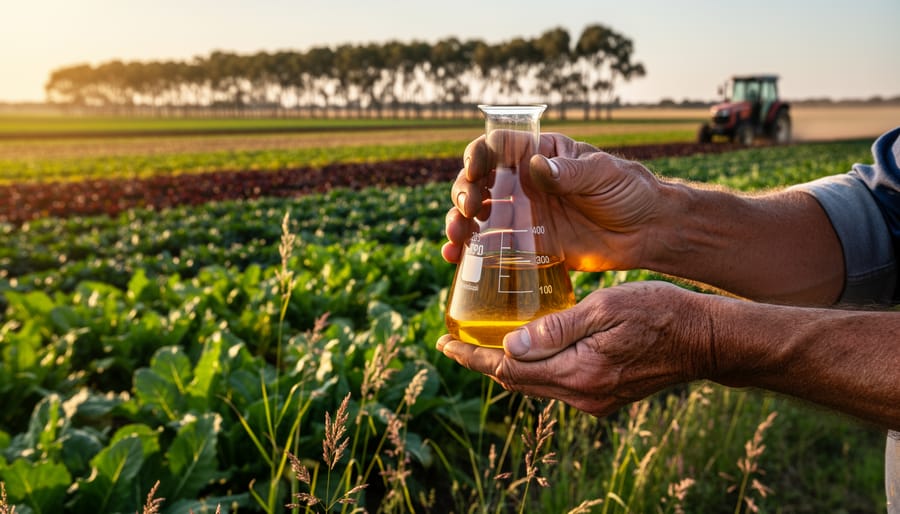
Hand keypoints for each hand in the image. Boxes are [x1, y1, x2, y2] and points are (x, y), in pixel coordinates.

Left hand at [436, 281, 713, 416]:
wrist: (705, 340)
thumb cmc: (659, 313)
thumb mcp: (606, 308)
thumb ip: (557, 329)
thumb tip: (510, 345)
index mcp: (579, 372)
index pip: (510, 369)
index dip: (473, 357)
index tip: (443, 345)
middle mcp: (583, 394)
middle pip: (517, 381)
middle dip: (482, 363)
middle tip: (454, 344)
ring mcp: (594, 399)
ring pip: (535, 383)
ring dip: (507, 365)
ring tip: (483, 343)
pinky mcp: (604, 395)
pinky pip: (556, 383)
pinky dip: (533, 367)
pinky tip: (526, 347)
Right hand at [442, 132, 664, 271]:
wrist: (647, 232)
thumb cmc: (629, 191)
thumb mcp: (604, 174)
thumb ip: (570, 171)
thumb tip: (537, 165)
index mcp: (539, 154)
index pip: (497, 147)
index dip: (478, 155)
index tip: (474, 171)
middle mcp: (523, 183)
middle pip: (477, 181)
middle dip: (462, 193)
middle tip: (468, 210)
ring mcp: (523, 215)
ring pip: (477, 215)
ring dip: (458, 223)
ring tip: (455, 237)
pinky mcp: (527, 245)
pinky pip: (491, 247)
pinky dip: (469, 252)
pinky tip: (455, 258)